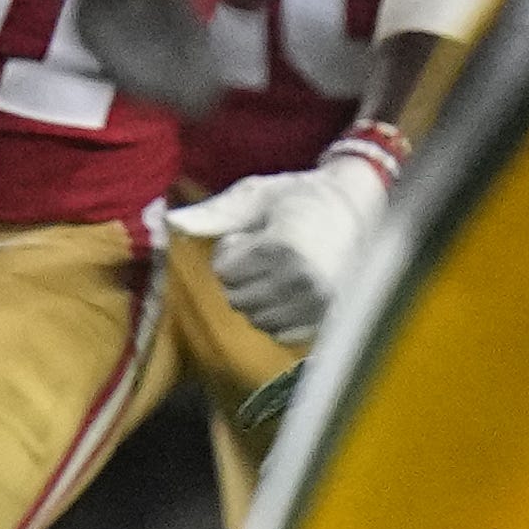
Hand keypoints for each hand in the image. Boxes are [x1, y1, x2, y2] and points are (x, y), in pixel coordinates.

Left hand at [170, 141, 392, 344]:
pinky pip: (281, 332)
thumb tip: (170, 223)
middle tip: (262, 252)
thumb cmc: (299, 196)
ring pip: (257, 319)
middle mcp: (302, 281)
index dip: (232, 250)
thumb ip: (213, 214)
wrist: (358, 205)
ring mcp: (318, 303)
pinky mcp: (328, 318)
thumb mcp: (254, 195)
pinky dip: (275, 316)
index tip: (253, 234)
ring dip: (256, 297)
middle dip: (240, 277)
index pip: (225, 272)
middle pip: (237, 299)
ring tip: (276, 269)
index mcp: (281, 248)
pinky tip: (288, 290)